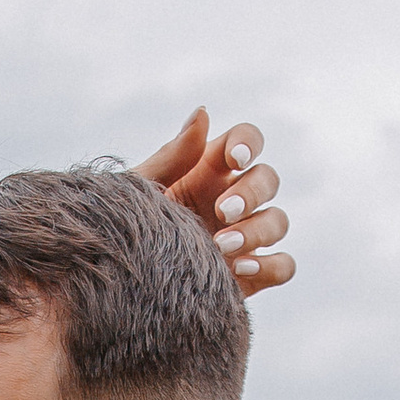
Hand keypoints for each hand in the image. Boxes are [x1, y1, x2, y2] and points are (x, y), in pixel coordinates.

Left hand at [134, 107, 291, 292]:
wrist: (116, 287)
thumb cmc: (121, 230)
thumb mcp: (139, 191)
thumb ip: (172, 155)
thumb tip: (203, 112)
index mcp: (207, 170)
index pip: (245, 141)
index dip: (248, 144)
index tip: (235, 160)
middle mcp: (231, 200)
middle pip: (267, 179)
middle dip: (251, 193)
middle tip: (223, 211)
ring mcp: (244, 238)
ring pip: (278, 221)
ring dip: (257, 230)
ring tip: (221, 247)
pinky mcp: (251, 275)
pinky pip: (282, 266)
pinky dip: (270, 266)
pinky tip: (238, 270)